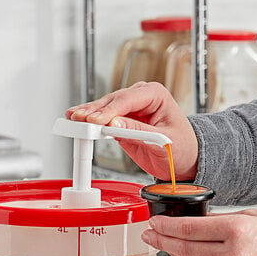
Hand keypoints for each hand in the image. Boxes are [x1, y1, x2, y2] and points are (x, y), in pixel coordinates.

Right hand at [66, 82, 197, 180]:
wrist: (184, 160)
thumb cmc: (182, 148)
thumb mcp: (163, 141)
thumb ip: (138, 132)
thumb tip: (114, 124)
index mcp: (155, 95)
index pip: (127, 99)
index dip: (109, 110)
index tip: (95, 120)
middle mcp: (140, 98)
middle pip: (112, 101)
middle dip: (94, 110)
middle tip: (78, 118)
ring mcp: (129, 109)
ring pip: (104, 108)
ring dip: (88, 114)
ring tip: (72, 118)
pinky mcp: (121, 122)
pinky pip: (103, 120)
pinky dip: (90, 123)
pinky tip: (77, 122)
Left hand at [142, 208, 256, 255]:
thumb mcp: (254, 216)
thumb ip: (222, 220)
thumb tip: (196, 222)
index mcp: (237, 232)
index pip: (189, 229)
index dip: (166, 226)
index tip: (154, 222)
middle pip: (185, 248)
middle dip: (162, 241)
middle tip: (148, 235)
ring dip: (175, 254)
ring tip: (163, 245)